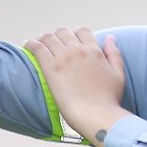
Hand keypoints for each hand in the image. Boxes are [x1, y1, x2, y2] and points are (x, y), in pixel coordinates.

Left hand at [25, 27, 129, 146]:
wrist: (97, 115)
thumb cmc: (109, 100)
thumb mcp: (118, 74)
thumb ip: (114, 54)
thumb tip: (110, 37)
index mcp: (95, 51)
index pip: (82, 31)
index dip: (75, 35)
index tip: (70, 43)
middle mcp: (79, 50)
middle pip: (63, 32)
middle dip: (58, 37)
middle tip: (52, 46)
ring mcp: (64, 57)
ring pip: (48, 37)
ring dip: (43, 39)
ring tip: (37, 46)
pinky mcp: (51, 67)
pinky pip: (37, 47)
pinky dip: (31, 44)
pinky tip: (27, 46)